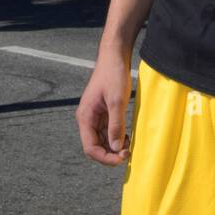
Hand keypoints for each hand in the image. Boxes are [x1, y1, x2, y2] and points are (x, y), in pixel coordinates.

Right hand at [75, 46, 132, 165]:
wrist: (114, 56)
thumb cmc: (113, 74)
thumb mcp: (117, 101)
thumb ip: (116, 125)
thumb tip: (115, 148)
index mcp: (85, 117)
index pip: (90, 148)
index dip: (105, 158)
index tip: (121, 158)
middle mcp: (87, 119)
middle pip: (95, 146)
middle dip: (110, 153)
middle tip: (128, 152)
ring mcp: (94, 116)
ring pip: (102, 140)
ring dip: (114, 146)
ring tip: (128, 144)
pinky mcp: (103, 112)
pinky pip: (107, 131)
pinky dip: (116, 137)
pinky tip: (127, 136)